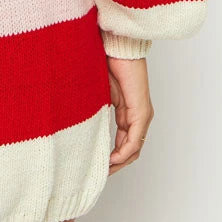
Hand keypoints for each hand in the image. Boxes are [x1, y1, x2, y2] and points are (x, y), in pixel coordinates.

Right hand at [106, 56, 153, 174]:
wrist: (117, 47)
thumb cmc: (105, 64)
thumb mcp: (97, 93)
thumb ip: (95, 109)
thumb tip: (79, 122)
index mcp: (128, 113)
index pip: (124, 142)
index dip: (113, 156)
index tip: (98, 165)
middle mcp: (139, 117)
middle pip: (131, 150)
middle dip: (116, 164)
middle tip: (101, 174)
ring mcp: (142, 116)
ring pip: (134, 149)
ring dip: (120, 162)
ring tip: (105, 171)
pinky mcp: (142, 112)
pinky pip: (134, 140)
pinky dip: (123, 152)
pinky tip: (111, 159)